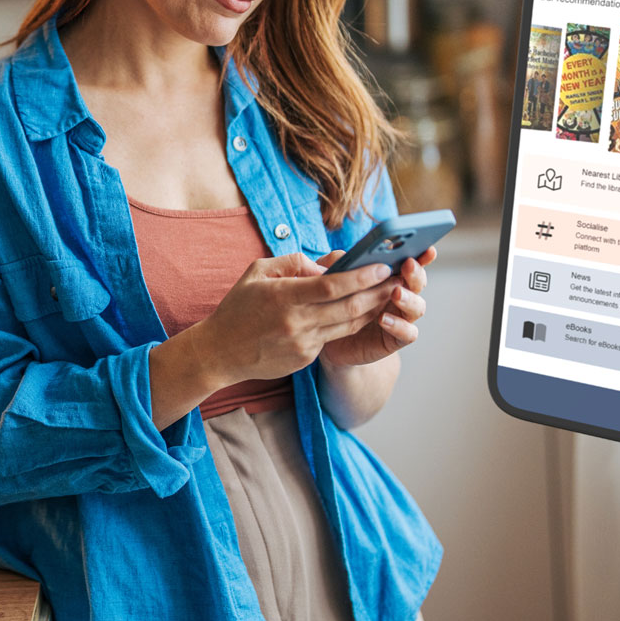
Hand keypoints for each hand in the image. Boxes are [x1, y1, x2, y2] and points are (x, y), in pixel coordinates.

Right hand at [193, 251, 408, 383]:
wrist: (221, 352)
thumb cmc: (238, 307)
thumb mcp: (257, 272)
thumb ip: (293, 262)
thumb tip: (327, 266)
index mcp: (283, 296)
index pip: (332, 286)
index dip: (361, 276)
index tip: (382, 265)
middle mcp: (296, 322)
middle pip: (349, 307)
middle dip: (378, 292)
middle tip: (398, 278)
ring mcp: (303, 344)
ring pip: (348, 325)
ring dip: (373, 309)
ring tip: (389, 293)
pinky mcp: (306, 358)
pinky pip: (334, 337)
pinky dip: (351, 323)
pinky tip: (364, 312)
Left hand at [317, 245, 436, 368]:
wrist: (332, 341)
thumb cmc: (335, 305)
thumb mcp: (330, 282)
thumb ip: (334, 266)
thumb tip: (340, 258)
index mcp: (390, 276)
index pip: (410, 261)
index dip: (421, 254)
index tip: (425, 247)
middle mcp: (400, 294)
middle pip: (418, 281)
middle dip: (416, 272)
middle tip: (408, 264)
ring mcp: (400, 317)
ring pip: (418, 307)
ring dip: (409, 298)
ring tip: (397, 293)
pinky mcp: (395, 338)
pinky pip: (407, 333)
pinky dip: (399, 326)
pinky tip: (385, 320)